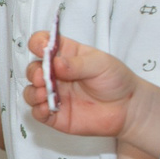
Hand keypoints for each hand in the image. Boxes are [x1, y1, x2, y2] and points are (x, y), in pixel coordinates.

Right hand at [19, 31, 140, 139]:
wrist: (128, 109)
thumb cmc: (117, 80)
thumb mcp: (101, 64)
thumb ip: (77, 64)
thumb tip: (55, 63)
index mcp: (66, 55)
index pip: (44, 44)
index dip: (38, 43)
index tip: (41, 48)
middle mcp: (56, 74)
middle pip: (33, 69)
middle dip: (34, 72)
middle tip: (43, 77)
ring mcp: (55, 94)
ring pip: (31, 91)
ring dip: (33, 92)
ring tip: (44, 93)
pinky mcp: (55, 115)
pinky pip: (38, 113)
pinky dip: (38, 110)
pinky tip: (47, 108)